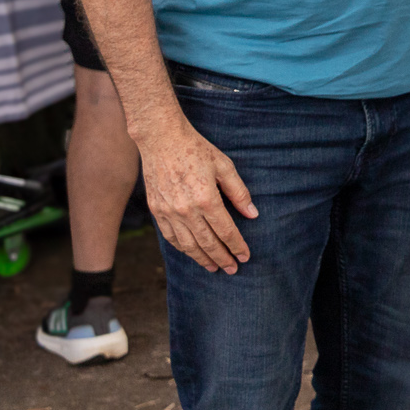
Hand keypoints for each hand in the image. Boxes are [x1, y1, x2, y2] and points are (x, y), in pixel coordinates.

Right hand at [136, 118, 257, 271]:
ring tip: (214, 267)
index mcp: (206, 198)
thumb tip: (252, 214)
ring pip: (188, 244)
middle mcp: (186, 210)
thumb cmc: (197, 150)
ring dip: (202, 258)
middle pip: (207, 243)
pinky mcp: (156, 210)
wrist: (161, 140)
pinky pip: (170, 237)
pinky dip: (182, 248)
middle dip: (222, 258)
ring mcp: (169, 212)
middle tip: (233, 269)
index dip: (237, 246)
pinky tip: (192, 253)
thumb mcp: (224, 166)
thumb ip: (239, 192)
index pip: (226, 231)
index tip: (245, 256)